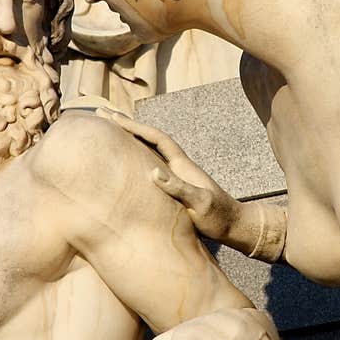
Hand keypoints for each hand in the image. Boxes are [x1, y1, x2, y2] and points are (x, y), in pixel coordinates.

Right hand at [96, 107, 240, 240]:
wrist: (235, 226)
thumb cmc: (219, 217)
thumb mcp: (200, 204)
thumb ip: (180, 188)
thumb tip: (153, 172)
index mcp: (182, 166)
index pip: (156, 138)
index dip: (135, 127)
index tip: (114, 118)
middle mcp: (178, 165)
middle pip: (149, 138)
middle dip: (127, 125)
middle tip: (103, 113)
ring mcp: (177, 175)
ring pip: (149, 149)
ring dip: (130, 138)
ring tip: (110, 130)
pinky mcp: (176, 186)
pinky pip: (150, 163)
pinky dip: (135, 155)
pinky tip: (126, 160)